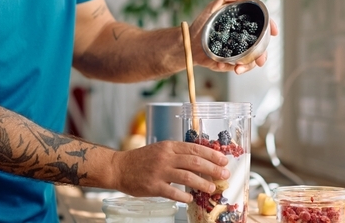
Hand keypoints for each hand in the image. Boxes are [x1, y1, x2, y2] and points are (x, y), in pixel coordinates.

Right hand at [110, 140, 229, 202]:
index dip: (212, 154)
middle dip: (213, 168)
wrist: (119, 167)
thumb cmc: (142, 159)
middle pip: (195, 162)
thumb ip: (178, 154)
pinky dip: (184, 196)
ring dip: (202, 183)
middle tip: (224, 174)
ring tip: (212, 188)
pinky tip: (190, 199)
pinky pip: (172, 192)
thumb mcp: (161, 150)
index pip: (195, 148)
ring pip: (187, 176)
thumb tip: (201, 161)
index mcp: (169, 146)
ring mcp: (159, 171)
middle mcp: (166, 157)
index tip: (224, 160)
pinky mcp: (153, 186)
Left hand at [190, 0, 279, 74]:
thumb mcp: (212, 8)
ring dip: (249, 65)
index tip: (274, 31)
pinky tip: (227, 66)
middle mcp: (243, 37)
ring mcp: (239, 50)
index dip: (270, 26)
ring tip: (238, 68)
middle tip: (260, 60)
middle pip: (261, 45)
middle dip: (263, 54)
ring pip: (253, 59)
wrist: (189, 43)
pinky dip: (236, 68)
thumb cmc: (201, 24)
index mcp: (242, 23)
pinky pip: (239, 66)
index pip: (261, 24)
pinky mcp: (231, 61)